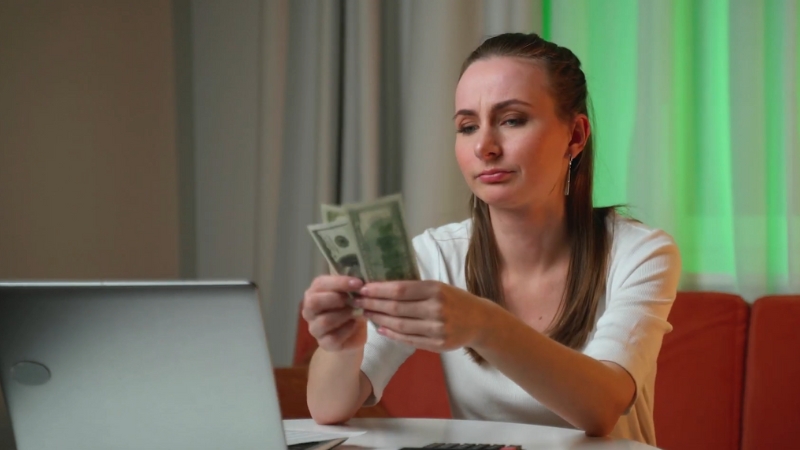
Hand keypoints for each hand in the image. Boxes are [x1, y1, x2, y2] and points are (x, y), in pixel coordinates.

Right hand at [302, 275, 366, 351]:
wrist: (354, 333)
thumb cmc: (351, 307)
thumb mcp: (351, 293)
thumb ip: (350, 286)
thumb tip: (360, 282)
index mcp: (314, 292)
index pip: (320, 284)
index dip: (339, 282)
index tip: (358, 283)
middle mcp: (309, 310)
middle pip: (313, 302)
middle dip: (336, 298)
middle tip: (352, 299)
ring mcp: (314, 328)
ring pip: (324, 321)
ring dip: (344, 315)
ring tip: (356, 312)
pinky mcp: (323, 343)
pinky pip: (333, 337)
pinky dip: (347, 330)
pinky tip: (354, 324)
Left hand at [354, 280, 497, 351]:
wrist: (479, 321)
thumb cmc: (453, 300)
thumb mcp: (438, 287)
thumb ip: (414, 288)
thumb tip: (381, 287)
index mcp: (435, 289)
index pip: (400, 290)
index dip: (378, 290)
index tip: (362, 289)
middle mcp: (436, 309)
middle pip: (396, 308)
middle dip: (373, 304)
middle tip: (357, 302)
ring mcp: (437, 329)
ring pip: (399, 325)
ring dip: (379, 320)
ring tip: (366, 314)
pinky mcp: (437, 344)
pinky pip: (408, 339)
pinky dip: (392, 334)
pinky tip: (381, 328)